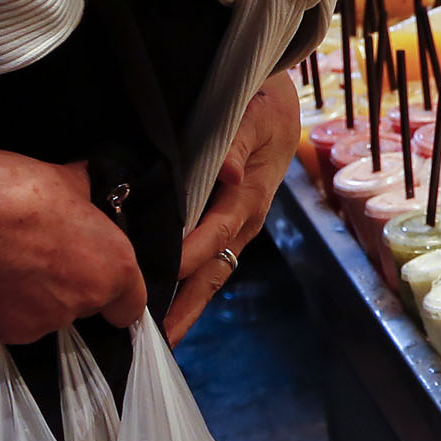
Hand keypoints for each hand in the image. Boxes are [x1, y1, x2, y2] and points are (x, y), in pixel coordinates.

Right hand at [0, 153, 145, 343]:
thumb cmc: (24, 191)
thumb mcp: (74, 183)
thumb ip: (90, 199)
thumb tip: (90, 191)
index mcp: (116, 268)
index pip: (131, 304)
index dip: (118, 294)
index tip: (101, 280)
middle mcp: (89, 299)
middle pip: (90, 304)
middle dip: (74, 285)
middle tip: (47, 257)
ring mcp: (51, 319)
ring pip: (54, 313)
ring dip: (42, 296)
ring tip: (17, 264)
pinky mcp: (13, 331)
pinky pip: (20, 322)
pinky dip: (10, 307)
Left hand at [164, 76, 300, 342]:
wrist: (279, 102)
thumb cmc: (263, 105)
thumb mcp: (256, 113)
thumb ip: (237, 142)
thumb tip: (226, 173)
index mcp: (249, 195)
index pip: (216, 232)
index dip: (191, 255)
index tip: (161, 277)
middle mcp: (244, 220)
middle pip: (215, 270)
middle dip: (189, 305)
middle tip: (161, 338)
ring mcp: (236, 227)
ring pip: (211, 273)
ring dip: (188, 305)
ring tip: (161, 336)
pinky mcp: (227, 226)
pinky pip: (208, 263)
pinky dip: (188, 287)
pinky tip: (166, 304)